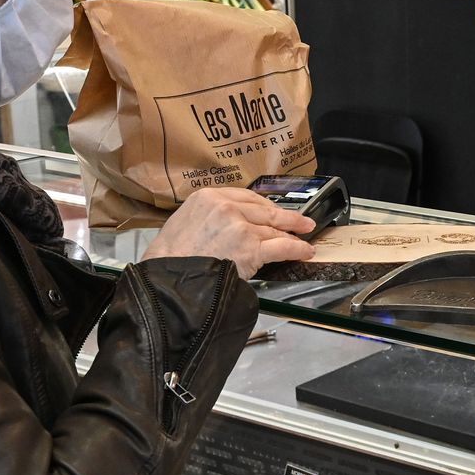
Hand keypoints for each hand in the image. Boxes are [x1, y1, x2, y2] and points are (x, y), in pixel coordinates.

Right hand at [141, 189, 316, 278]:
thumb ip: (209, 216)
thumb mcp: (184, 222)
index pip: (246, 196)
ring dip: (292, 236)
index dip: (265, 205)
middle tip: (302, 222)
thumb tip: (228, 224)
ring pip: (273, 229)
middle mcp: (226, 207)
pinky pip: (282, 246)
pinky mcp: (251, 247)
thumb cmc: (170, 257)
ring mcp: (240, 226)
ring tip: (304, 239)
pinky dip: (297, 249)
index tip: (274, 210)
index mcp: (208, 197)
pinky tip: (305, 251)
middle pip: (264, 211)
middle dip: (286, 218)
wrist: (168, 278)